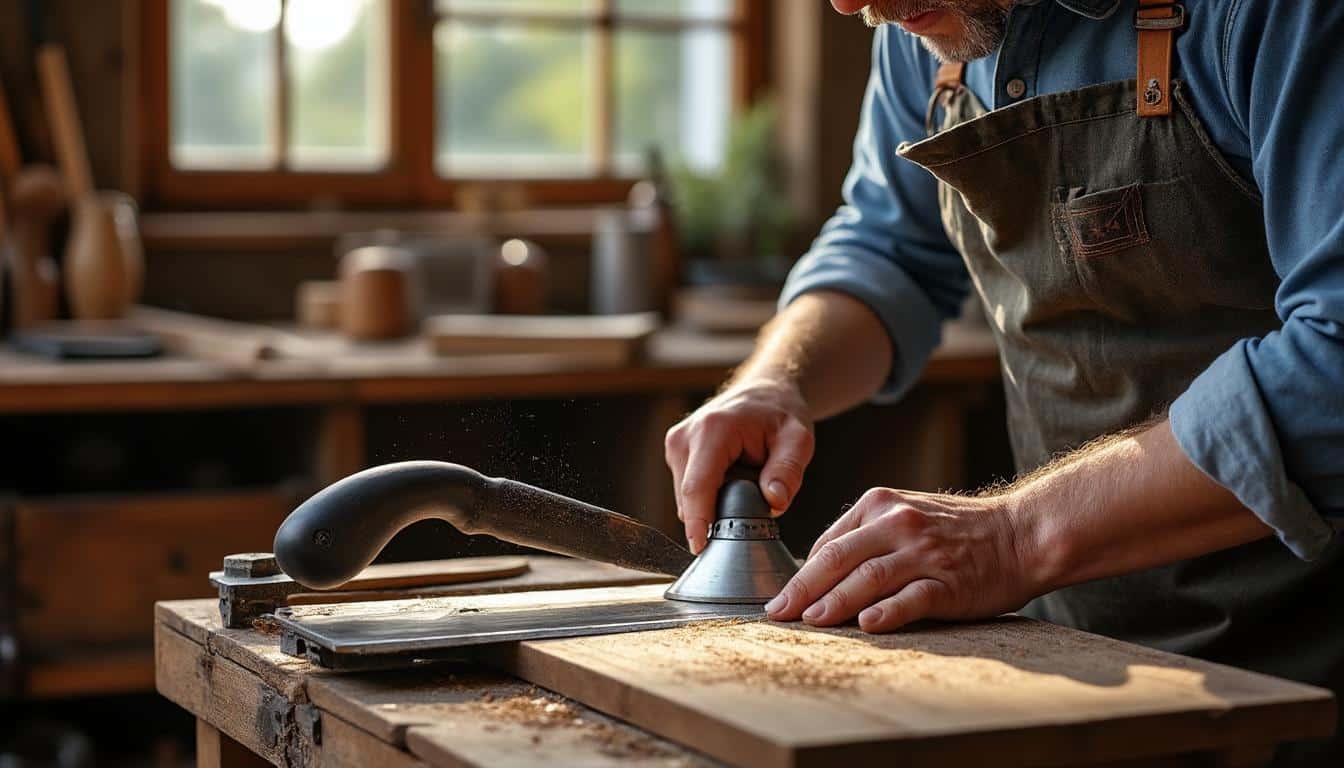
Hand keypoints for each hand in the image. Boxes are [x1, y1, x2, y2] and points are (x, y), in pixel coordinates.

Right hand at [664, 378, 814, 552]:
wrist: (763, 392)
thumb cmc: (780, 413)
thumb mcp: (798, 439)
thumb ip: (789, 470)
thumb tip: (775, 502)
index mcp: (712, 431)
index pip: (698, 486)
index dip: (698, 520)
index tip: (699, 547)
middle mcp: (684, 438)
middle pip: (691, 499)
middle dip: (719, 514)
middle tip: (756, 502)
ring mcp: (676, 446)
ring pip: (688, 500)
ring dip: (715, 504)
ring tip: (745, 483)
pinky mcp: (676, 455)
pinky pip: (689, 493)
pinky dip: (711, 496)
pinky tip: (732, 482)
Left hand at [764, 487, 1041, 632]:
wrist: (1021, 533)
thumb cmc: (957, 530)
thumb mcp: (905, 513)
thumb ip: (865, 534)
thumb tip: (818, 569)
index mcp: (880, 504)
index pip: (829, 543)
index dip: (800, 573)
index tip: (780, 598)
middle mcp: (898, 524)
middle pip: (838, 558)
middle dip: (803, 589)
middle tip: (777, 613)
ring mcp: (924, 553)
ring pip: (867, 578)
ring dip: (834, 602)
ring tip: (811, 621)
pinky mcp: (948, 582)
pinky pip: (911, 598)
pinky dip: (887, 612)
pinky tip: (867, 625)